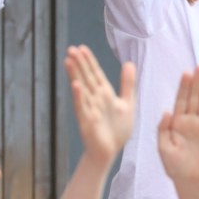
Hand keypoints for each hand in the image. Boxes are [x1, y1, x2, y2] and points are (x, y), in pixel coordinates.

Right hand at [65, 45, 134, 162]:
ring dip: (76, 75)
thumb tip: (129, 63)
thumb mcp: (128, 103)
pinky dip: (79, 97)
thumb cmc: (117, 129)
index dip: (89, 61)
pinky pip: (82, 107)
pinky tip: (76, 86)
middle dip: (80, 64)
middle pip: (87, 78)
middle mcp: (95, 99)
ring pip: (82, 89)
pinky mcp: (87, 121)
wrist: (110, 151)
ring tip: (69, 60)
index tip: (82, 47)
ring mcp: (89, 109)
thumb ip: (128, 84)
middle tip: (71, 49)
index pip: (96, 74)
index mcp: (105, 94)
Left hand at [157, 67, 198, 184]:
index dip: (183, 87)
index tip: (186, 73)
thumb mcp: (162, 147)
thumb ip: (163, 129)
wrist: (188, 179)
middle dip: (196, 83)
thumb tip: (167, 112)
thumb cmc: (173, 165)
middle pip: (193, 98)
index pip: (180, 100)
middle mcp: (188, 122)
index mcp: (175, 123)